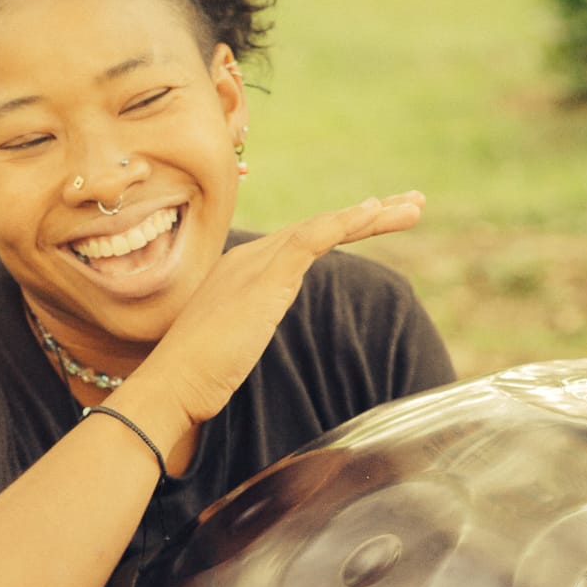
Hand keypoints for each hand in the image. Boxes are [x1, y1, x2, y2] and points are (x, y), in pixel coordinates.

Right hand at [122, 190, 425, 437]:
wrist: (173, 384)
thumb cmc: (197, 374)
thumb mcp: (234, 342)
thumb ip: (250, 325)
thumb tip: (255, 333)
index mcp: (244, 269)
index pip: (305, 240)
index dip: (345, 228)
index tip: (381, 220)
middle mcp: (251, 256)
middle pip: (320, 226)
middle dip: (370, 214)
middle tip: (413, 203)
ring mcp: (257, 263)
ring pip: (323, 226)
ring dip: (372, 215)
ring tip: (414, 206)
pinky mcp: (265, 277)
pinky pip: (312, 238)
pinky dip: (344, 222)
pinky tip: (372, 212)